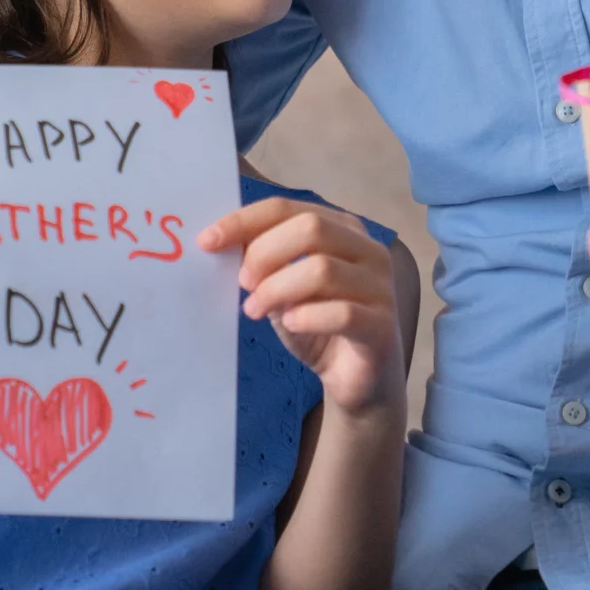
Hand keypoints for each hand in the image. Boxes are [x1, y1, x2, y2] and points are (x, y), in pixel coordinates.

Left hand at [201, 200, 404, 421]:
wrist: (358, 380)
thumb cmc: (320, 327)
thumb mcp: (284, 290)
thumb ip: (265, 265)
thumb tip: (222, 243)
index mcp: (343, 230)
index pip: (288, 208)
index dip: (245, 221)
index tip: (208, 241)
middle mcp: (368, 251)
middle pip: (311, 228)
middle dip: (264, 253)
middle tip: (243, 284)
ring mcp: (380, 287)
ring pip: (322, 269)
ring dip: (277, 290)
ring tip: (254, 310)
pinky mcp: (382, 326)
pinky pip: (342, 313)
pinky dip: (306, 317)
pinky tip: (290, 325)